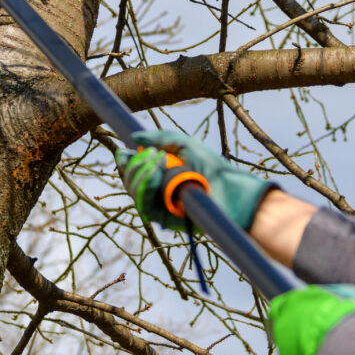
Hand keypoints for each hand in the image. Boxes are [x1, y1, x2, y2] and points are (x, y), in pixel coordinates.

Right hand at [115, 129, 275, 231]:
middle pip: (129, 180)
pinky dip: (147, 185)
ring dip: (140, 172)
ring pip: (134, 191)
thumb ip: (160, 139)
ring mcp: (159, 204)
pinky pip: (144, 203)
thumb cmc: (211, 166)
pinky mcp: (163, 217)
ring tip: (158, 159)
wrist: (230, 187)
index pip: (132, 169)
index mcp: (159, 173)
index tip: (124, 150)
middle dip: (134, 164)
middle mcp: (156, 190)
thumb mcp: (185, 145)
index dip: (125, 161)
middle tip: (152, 152)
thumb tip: (134, 136)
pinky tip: (156, 173)